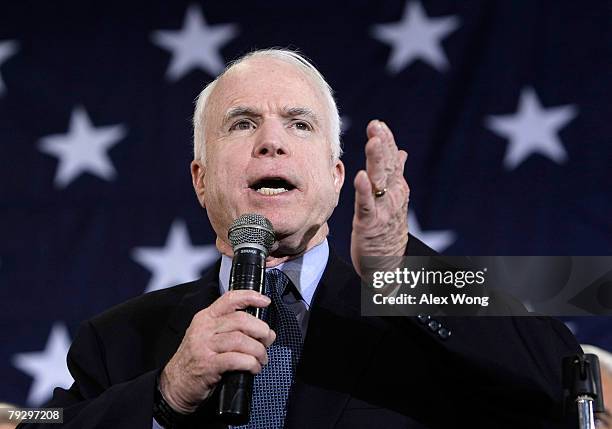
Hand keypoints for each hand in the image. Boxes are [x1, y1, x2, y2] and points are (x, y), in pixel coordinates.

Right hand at [159, 290, 275, 412]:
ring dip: (258, 350)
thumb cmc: (196, 361)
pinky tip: (253, 368)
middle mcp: (204, 329)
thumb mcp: (211, 338)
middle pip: (240, 320)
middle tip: (267, 341)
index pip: (230, 299)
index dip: (250, 297)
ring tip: (261, 359)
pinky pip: (235, 359)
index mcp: (206, 318)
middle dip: (260, 330)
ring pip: (240, 340)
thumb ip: (235, 331)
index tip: (265, 301)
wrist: (175, 385)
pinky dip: (250, 363)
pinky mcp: (207, 365)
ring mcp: (204, 346)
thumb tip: (267, 333)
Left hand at [351, 120, 409, 275]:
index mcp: (396, 187)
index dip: (386, 141)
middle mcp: (393, 195)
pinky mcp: (370, 224)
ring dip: (377, 161)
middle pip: (387, 166)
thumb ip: (395, 174)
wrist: (389, 264)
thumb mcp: (393, 199)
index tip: (378, 124)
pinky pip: (366, 205)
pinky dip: (364, 191)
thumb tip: (400, 151)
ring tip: (373, 142)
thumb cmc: (387, 229)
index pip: (391, 159)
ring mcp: (383, 209)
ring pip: (380, 181)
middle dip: (382, 144)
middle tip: (376, 126)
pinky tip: (360, 177)